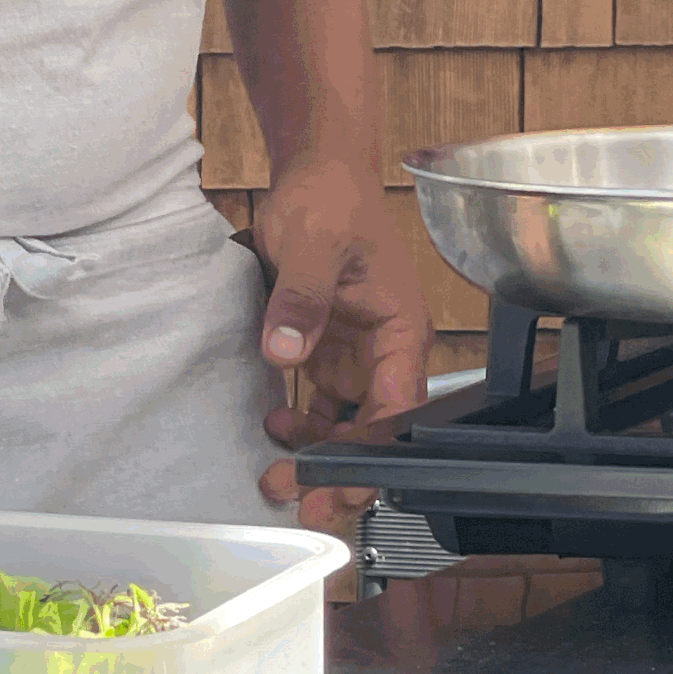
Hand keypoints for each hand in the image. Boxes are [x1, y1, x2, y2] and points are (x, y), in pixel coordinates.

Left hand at [250, 155, 434, 537]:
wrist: (314, 171)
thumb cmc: (331, 198)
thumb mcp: (315, 243)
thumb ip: (302, 298)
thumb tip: (284, 350)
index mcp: (400, 332)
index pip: (396, 413)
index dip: (369, 458)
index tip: (335, 487)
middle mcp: (384, 351)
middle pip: (372, 431)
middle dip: (340, 473)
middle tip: (300, 502)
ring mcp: (355, 352)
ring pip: (345, 424)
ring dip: (316, 454)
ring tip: (275, 475)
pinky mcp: (326, 347)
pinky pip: (319, 402)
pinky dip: (300, 424)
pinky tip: (272, 426)